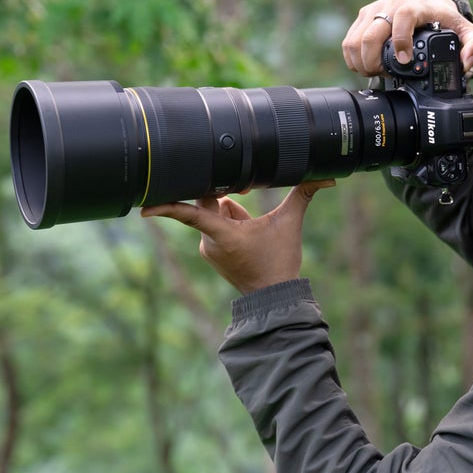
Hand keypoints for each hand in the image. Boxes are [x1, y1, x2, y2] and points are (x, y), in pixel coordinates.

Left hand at [141, 181, 335, 295]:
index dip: (167, 207)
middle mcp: (208, 241)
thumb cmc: (279, 262)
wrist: (273, 296)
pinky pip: (216, 226)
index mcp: (222, 233)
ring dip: (232, 213)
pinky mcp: (210, 252)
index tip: (144, 207)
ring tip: (254, 230)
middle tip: (249, 202)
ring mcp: (207, 248)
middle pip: (210, 201)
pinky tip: (247, 237)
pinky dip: (230, 224)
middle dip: (229, 198)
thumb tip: (329, 176)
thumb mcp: (290, 224)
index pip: (188, 214)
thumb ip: (303, 194)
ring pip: (216, 213)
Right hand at [341, 0, 472, 77]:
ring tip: (374, 72)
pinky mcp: (363, 17)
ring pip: (355, 40)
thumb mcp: (462, 28)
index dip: (401, 40)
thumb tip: (466, 63)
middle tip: (384, 74)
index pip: (404, 17)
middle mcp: (392, 5)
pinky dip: (353, 59)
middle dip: (373, 61)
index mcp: (416, 6)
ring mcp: (374, 10)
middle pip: (371, 34)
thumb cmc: (441, 16)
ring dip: (361, 62)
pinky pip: (349, 41)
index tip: (405, 61)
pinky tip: (365, 66)